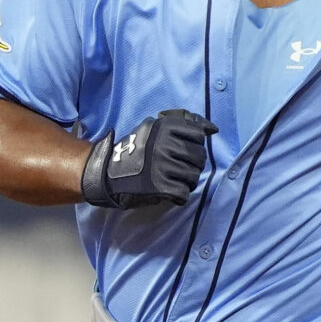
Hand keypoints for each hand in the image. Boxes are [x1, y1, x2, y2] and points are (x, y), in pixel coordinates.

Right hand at [81, 109, 215, 209]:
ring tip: (172, 180)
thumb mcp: (153, 130)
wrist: (107, 175)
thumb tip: (213, 129)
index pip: (198, 134)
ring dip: (186, 181)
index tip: (185, 150)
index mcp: (164, 127)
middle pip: (198, 157)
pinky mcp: (160, 185)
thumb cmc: (134, 152)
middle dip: (192, 166)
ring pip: (193, 176)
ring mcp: (162, 165)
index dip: (195, 145)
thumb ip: (181, 126)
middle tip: (177, 169)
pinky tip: (168, 191)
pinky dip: (178, 195)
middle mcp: (164, 144)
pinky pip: (183, 192)